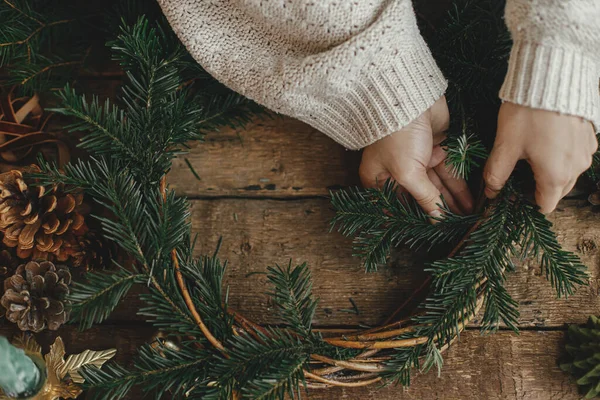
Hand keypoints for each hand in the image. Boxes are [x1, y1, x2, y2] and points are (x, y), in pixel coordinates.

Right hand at [359, 96, 473, 217]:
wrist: (410, 98)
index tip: (431, 234)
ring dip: (452, 201)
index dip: (413, 218)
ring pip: (437, 186)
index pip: (397, 206)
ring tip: (467, 218)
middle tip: (456, 227)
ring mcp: (417, 160)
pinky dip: (458, 186)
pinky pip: (448, 172)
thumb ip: (425, 197)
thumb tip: (437, 219)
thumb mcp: (408, 173)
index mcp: (378, 179)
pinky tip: (468, 202)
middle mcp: (396, 171)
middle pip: (419, 197)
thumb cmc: (396, 136)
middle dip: (438, 211)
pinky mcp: (435, 149)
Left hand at [484, 102, 596, 213]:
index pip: (545, 206)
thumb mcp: (506, 146)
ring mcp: (586, 151)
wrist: (553, 77)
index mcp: (556, 176)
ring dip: (550, 171)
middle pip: (558, 191)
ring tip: (529, 156)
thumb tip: (491, 191)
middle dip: (538, 188)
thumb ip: (496, 173)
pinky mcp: (590, 136)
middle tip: (517, 174)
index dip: (527, 203)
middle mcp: (577, 167)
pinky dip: (561, 155)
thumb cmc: (528, 113)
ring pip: (568, 173)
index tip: (513, 194)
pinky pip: (575, 155)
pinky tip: (545, 142)